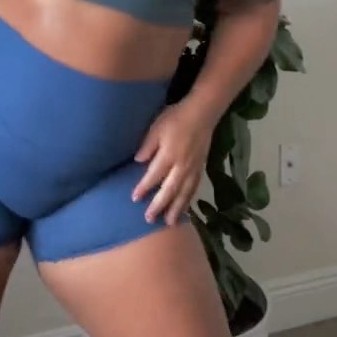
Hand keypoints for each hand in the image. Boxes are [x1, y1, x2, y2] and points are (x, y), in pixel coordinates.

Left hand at [132, 100, 213, 225]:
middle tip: (149, 219)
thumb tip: (137, 161)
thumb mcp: (156, 127)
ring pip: (184, 193)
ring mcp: (193, 169)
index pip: (154, 176)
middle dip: (159, 206)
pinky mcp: (201, 168)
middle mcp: (181, 166)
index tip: (134, 198)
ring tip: (169, 223)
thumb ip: (147, 145)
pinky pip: (194, 188)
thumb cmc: (176, 117)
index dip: (144, 188)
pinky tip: (185, 208)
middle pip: (169, 190)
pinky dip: (189, 200)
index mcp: (169, 155)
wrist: (202, 113)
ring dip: (176, 209)